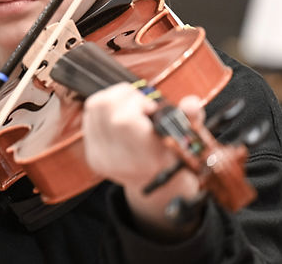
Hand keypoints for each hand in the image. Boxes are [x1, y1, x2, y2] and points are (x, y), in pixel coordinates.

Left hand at [83, 84, 204, 235]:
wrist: (156, 186)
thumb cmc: (174, 158)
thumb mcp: (189, 140)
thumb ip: (192, 119)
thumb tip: (191, 103)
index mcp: (146, 159)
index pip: (124, 120)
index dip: (136, 103)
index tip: (151, 107)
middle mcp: (119, 161)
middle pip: (104, 107)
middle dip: (124, 94)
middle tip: (140, 103)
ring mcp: (101, 159)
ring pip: (94, 107)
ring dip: (113, 97)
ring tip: (131, 106)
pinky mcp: (91, 155)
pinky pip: (89, 117)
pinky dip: (103, 108)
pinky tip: (119, 114)